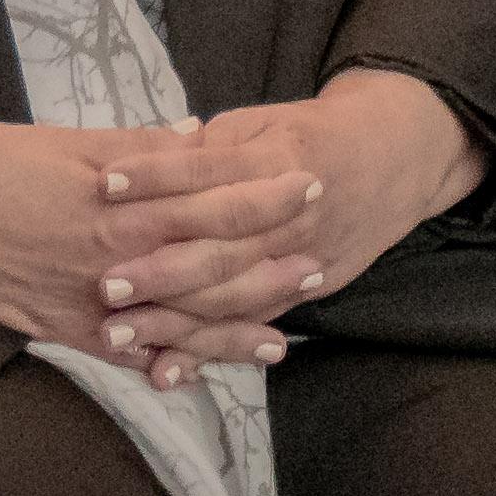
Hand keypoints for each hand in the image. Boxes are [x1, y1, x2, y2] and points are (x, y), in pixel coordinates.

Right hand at [0, 120, 309, 388]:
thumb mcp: (62, 139)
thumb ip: (137, 148)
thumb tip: (200, 138)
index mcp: (116, 203)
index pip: (210, 202)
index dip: (263, 196)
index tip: (307, 186)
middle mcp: (111, 260)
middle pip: (208, 267)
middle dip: (267, 265)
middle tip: (319, 262)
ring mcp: (87, 302)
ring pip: (176, 322)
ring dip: (232, 328)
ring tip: (283, 332)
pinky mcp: (59, 329)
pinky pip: (123, 355)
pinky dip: (164, 364)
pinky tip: (196, 372)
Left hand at [113, 72, 489, 336]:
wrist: (392, 161)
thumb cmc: (306, 136)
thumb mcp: (259, 124)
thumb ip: (206, 146)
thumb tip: (142, 154)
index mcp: (276, 162)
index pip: (208, 172)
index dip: (156, 177)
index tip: (103, 182)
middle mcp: (291, 218)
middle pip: (220, 248)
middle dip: (161, 270)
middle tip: (104, 283)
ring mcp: (303, 261)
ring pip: (233, 298)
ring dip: (174, 322)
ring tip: (115, 334)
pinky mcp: (306, 293)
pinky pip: (251, 326)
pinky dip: (209, 352)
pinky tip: (166, 370)